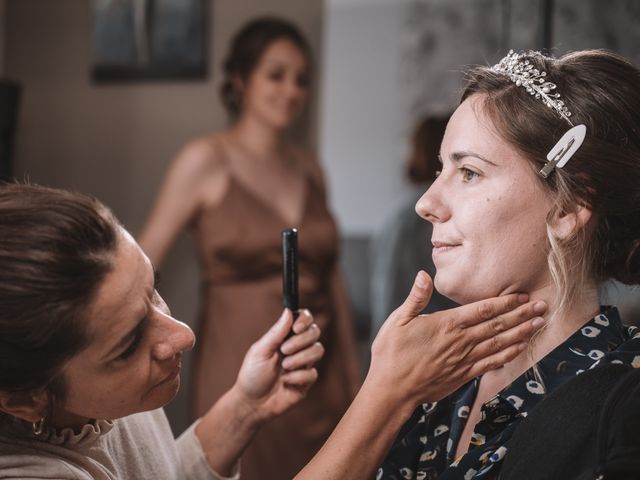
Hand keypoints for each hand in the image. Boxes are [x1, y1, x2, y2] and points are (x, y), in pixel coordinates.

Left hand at [234, 309, 323, 422]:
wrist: (252, 403)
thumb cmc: (252, 374)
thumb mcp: (260, 351)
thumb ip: (276, 332)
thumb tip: (289, 311)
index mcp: (285, 336)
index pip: (304, 319)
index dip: (305, 320)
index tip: (296, 328)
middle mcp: (297, 347)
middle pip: (315, 332)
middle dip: (300, 341)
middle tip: (284, 350)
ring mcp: (303, 364)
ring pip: (318, 350)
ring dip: (300, 358)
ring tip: (284, 367)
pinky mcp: (306, 381)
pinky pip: (313, 373)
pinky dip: (297, 377)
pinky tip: (285, 382)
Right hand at [369, 271, 546, 407]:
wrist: (392, 390)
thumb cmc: (391, 353)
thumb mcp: (397, 320)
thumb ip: (416, 298)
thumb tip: (424, 275)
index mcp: (446, 324)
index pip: (483, 310)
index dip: (505, 302)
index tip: (522, 296)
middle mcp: (460, 341)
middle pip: (498, 325)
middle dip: (522, 315)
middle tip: (543, 306)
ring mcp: (464, 359)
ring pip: (499, 343)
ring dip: (521, 333)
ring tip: (539, 324)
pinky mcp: (463, 375)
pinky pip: (492, 363)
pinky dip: (508, 355)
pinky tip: (521, 348)